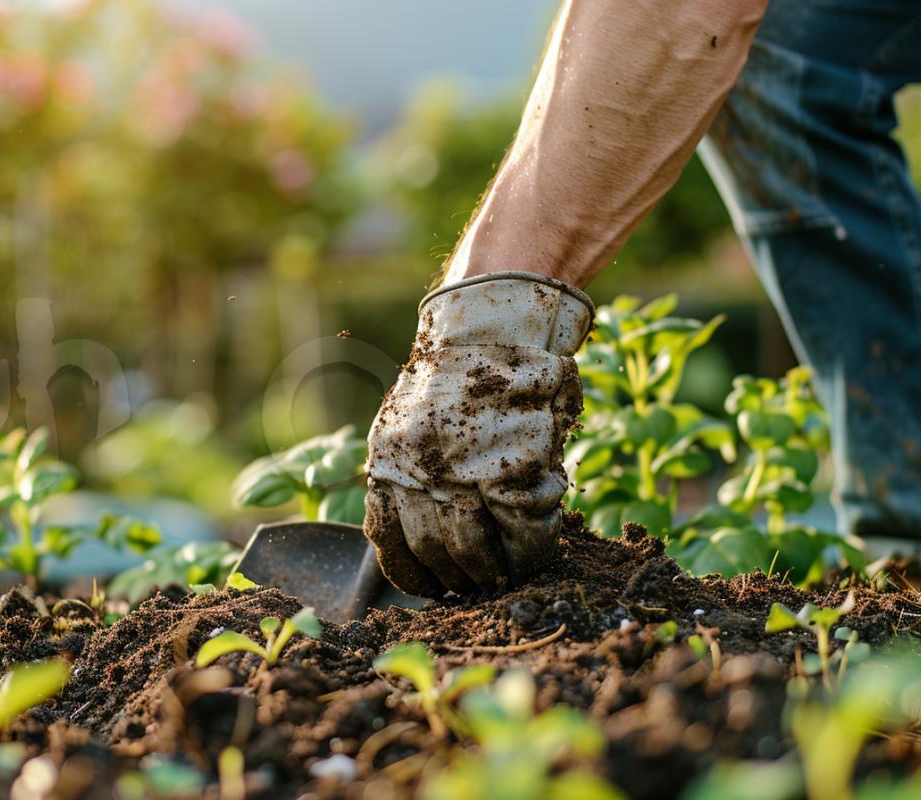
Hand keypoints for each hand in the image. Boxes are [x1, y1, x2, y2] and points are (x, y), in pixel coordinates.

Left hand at [363, 272, 593, 597]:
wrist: (494, 320)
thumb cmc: (460, 374)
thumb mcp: (412, 420)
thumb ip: (411, 471)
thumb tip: (420, 536)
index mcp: (388, 458)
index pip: (388, 540)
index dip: (412, 573)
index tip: (432, 586)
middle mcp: (417, 468)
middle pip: (432, 549)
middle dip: (456, 576)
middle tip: (476, 585)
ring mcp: (465, 468)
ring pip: (473, 548)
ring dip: (492, 570)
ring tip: (505, 574)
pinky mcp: (513, 464)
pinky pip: (520, 529)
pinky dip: (528, 549)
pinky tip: (532, 551)